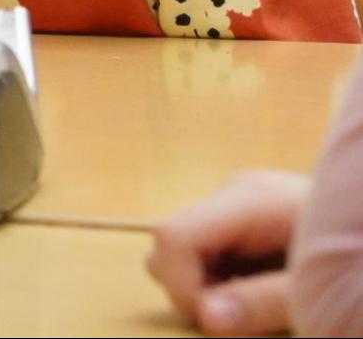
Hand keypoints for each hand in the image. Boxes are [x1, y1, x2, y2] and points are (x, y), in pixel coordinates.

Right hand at [148, 170, 309, 335]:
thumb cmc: (359, 253)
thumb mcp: (314, 288)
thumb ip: (261, 303)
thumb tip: (204, 319)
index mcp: (249, 200)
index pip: (174, 235)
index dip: (180, 285)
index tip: (211, 324)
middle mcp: (234, 192)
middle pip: (172, 241)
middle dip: (191, 288)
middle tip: (239, 321)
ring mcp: (238, 202)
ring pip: (183, 247)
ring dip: (203, 286)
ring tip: (253, 307)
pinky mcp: (245, 219)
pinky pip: (207, 250)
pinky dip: (219, 279)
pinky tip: (259, 291)